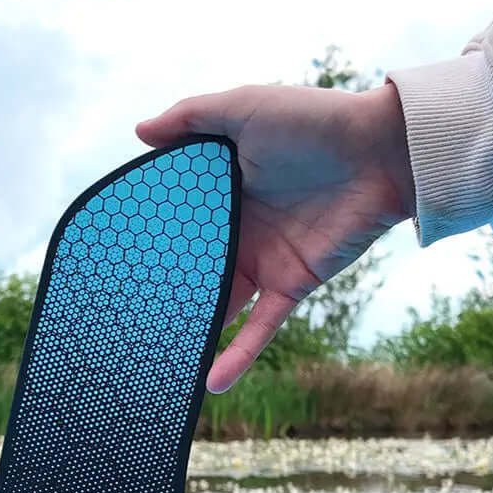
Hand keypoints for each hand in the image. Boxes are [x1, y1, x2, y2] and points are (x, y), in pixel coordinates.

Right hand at [136, 83, 414, 391]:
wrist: (380, 151)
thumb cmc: (314, 121)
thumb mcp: (243, 108)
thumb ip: (191, 117)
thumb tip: (139, 132)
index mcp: (221, 194)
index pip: (176, 228)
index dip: (148, 246)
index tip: (111, 268)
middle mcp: (238, 232)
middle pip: (192, 273)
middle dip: (163, 299)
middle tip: (125, 325)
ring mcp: (263, 263)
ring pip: (219, 307)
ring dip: (193, 335)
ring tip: (157, 363)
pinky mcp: (291, 285)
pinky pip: (259, 329)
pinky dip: (238, 357)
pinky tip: (211, 383)